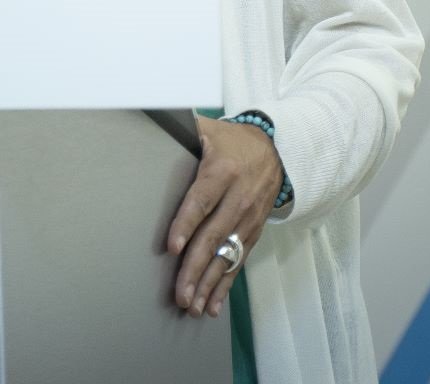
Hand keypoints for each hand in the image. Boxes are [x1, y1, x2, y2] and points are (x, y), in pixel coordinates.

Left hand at [166, 116, 284, 317]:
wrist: (277, 151)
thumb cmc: (232, 141)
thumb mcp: (210, 129)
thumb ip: (184, 130)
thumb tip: (151, 123)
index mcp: (224, 171)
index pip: (202, 200)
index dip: (187, 223)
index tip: (173, 246)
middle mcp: (239, 198)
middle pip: (214, 236)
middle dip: (195, 267)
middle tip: (179, 293)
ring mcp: (248, 219)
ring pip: (227, 255)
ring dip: (208, 283)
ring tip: (191, 306)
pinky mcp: (253, 232)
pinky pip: (238, 262)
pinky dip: (225, 286)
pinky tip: (211, 305)